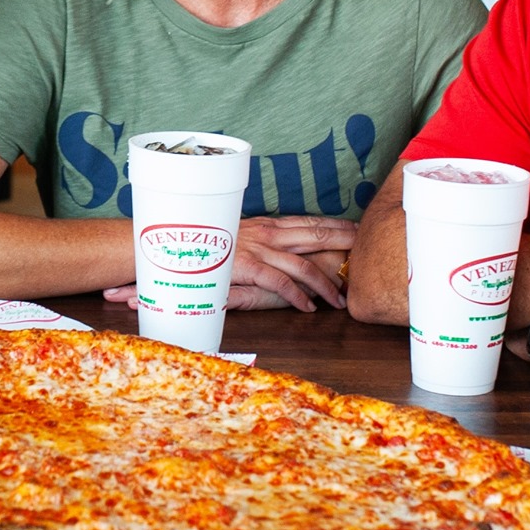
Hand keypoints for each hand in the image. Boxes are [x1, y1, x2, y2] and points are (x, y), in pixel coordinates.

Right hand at [102, 217, 355, 313]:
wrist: (162, 242)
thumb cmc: (191, 244)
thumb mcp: (227, 240)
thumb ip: (248, 246)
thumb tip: (263, 256)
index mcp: (261, 222)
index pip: (306, 221)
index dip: (334, 226)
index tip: (357, 231)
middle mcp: (262, 230)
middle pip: (314, 234)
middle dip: (344, 242)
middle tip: (367, 253)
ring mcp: (254, 247)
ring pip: (302, 263)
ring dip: (325, 283)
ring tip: (339, 300)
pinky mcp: (244, 265)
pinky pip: (279, 281)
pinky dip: (297, 295)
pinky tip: (308, 308)